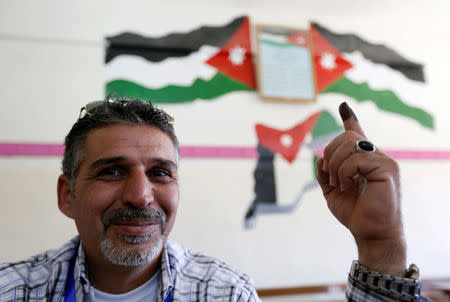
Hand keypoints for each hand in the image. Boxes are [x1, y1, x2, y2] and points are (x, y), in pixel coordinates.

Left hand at [316, 102, 405, 275]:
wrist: (369, 232)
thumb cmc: (354, 212)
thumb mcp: (332, 190)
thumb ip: (325, 172)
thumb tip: (319, 157)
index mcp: (363, 160)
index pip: (356, 134)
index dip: (349, 119)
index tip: (342, 106)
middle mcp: (374, 156)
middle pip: (345, 137)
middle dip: (330, 154)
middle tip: (332, 177)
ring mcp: (382, 160)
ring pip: (349, 145)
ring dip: (335, 166)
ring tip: (339, 184)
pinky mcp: (386, 167)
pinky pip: (356, 158)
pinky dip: (344, 172)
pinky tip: (347, 185)